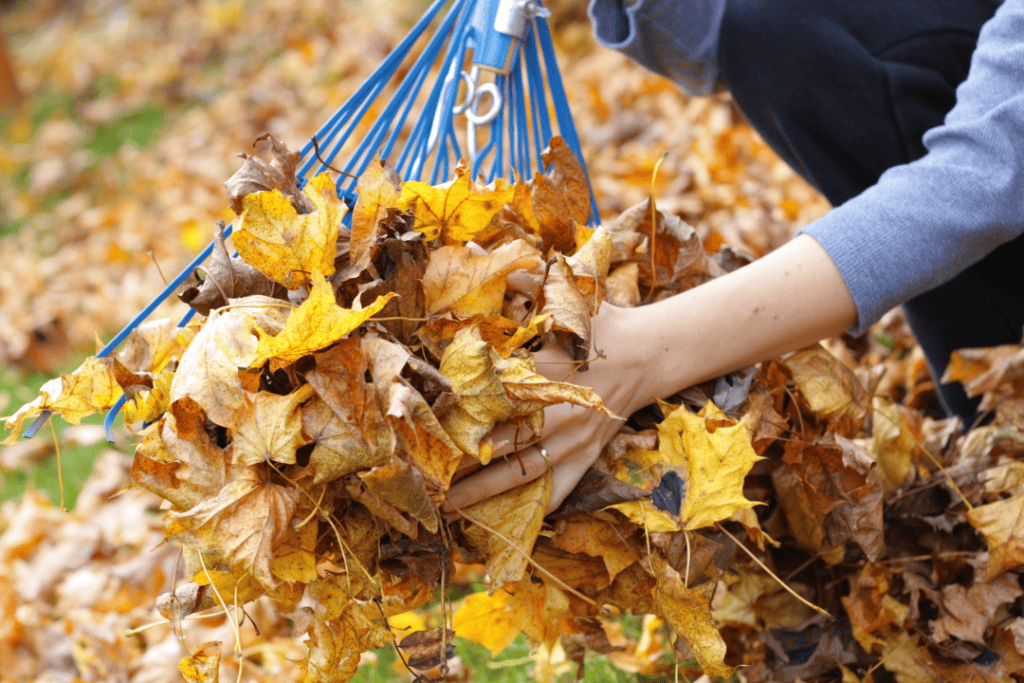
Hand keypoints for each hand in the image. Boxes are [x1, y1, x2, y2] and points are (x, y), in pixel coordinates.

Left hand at [443, 234, 857, 514]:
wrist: (651, 353)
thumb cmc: (603, 324)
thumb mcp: (566, 298)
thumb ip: (522, 283)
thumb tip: (479, 256)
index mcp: (548, 372)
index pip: (495, 396)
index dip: (461, 411)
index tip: (428, 422)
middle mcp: (558, 412)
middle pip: (502, 443)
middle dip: (464, 462)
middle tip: (426, 475)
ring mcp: (575, 440)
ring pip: (524, 472)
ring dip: (487, 491)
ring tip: (452, 505)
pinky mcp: (588, 455)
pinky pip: (561, 488)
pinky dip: (539, 507)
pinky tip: (511, 523)